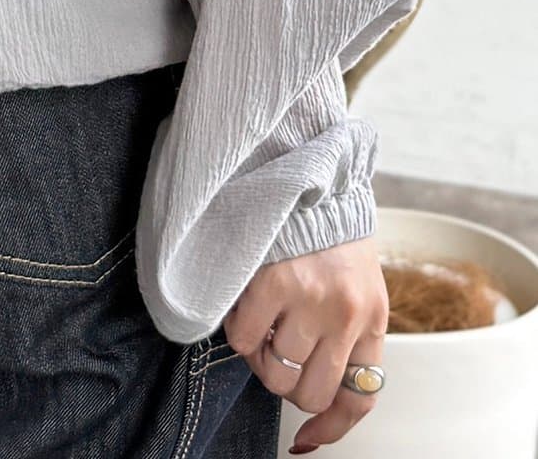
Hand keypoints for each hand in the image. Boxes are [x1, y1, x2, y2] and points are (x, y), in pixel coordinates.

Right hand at [223, 235, 386, 450]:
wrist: (313, 178)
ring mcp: (311, 300)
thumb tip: (314, 408)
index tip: (304, 438)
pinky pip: (245, 341)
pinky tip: (245, 308)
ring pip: (275, 372)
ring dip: (261, 357)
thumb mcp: (357, 289)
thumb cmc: (329, 236)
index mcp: (373, 320)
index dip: (330, 428)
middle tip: (277, 354)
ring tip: (261, 325)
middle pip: (311, 393)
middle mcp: (348, 316)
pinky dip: (239, 334)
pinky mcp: (274, 282)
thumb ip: (344, 336)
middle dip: (288, 384)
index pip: (359, 398)